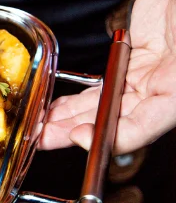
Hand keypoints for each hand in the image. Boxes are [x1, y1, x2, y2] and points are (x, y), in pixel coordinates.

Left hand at [41, 0, 175, 153]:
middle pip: (114, 123)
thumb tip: (119, 120)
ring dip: (69, 119)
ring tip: (39, 129)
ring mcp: (145, 78)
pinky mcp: (129, 62)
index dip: (109, 138)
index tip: (78, 136)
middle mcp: (163, 93)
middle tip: (41, 139)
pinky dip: (77, 100)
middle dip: (74, 132)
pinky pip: (101, 88)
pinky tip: (54, 109)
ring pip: (102, 107)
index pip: (142, 129)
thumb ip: (161, 93)